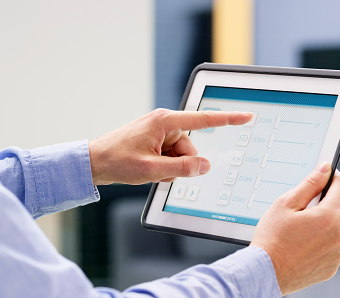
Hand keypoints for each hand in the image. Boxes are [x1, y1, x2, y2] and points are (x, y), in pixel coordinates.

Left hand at [88, 108, 252, 184]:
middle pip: (190, 148)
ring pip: (181, 155)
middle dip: (180, 164)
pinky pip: (171, 156)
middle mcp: (164, 123)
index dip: (228, 119)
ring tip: (149, 170)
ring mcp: (159, 132)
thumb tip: (205, 166)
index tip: (246, 116)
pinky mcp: (154, 140)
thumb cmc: (117, 160)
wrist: (93, 162)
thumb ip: (182, 168)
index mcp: (165, 121)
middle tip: (159, 170)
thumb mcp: (152, 169)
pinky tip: (148, 169)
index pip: (204, 120)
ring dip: (170, 167)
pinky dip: (164, 167)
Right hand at [250, 163, 339, 295]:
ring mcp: (337, 253)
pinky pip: (328, 248)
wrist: (266, 272)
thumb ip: (309, 184)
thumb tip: (324, 169)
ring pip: (332, 230)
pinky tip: (299, 247)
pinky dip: (318, 244)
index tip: (325, 174)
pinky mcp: (332, 266)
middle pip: (335, 210)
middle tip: (296, 214)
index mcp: (331, 216)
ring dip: (319, 227)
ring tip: (296, 234)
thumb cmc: (272, 238)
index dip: (332, 177)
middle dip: (319, 207)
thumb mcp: (286, 203)